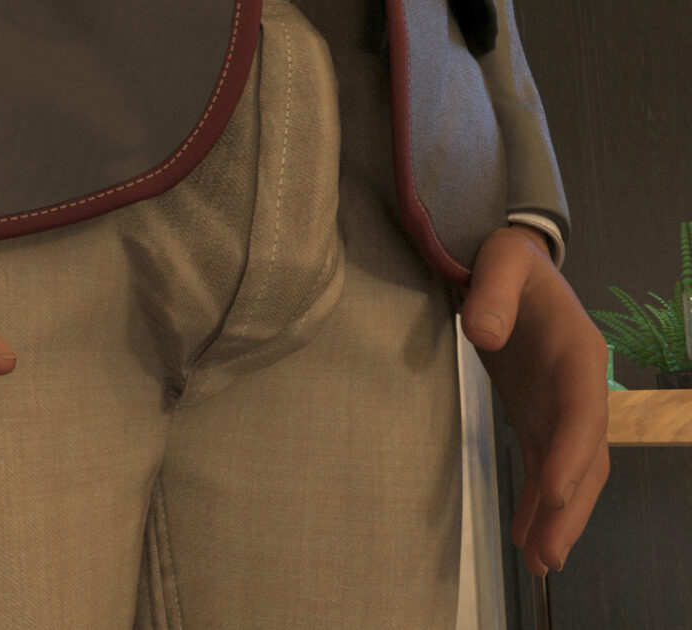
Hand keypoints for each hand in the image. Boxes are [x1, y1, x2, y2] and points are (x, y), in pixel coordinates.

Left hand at [459, 225, 609, 576]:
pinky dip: (537, 503)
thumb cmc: (509, 260)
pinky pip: (545, 466)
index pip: (583, 410)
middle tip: (546, 555)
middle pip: (586, 456)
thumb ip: (492, 291)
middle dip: (569, 506)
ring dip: (557, 518)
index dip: (572, 452)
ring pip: (571, 472)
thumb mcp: (500, 259)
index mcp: (579, 352)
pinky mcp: (540, 415)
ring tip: (539, 563)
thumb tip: (481, 335)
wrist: (513, 265)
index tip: (552, 491)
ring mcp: (563, 406)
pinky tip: (524, 538)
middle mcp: (580, 388)